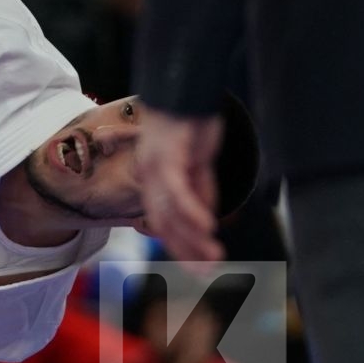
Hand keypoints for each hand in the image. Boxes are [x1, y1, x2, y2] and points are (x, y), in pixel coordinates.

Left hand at [137, 110, 225, 261]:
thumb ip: (199, 188)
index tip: (198, 268)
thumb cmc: (191, 123)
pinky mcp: (167, 155)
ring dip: (193, 237)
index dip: (179, 246)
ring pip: (170, 211)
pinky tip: (207, 227)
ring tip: (214, 256)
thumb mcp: (198, 162)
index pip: (162, 220)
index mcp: (154, 178)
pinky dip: (192, 210)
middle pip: (163, 222)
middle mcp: (149, 175)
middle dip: (185, 250)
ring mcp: (155, 166)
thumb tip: (205, 218)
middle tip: (206, 274)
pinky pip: (177, 190)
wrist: (185, 88)